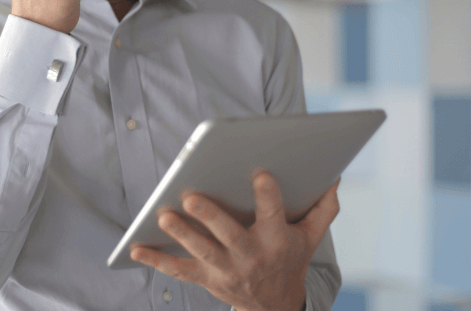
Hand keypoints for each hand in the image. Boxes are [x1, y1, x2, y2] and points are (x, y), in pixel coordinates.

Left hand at [131, 174, 340, 310]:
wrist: (276, 307)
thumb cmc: (290, 260)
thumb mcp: (310, 238)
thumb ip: (323, 208)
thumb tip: (334, 177)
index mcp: (277, 240)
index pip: (272, 214)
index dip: (267, 194)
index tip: (260, 173)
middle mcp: (250, 256)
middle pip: (228, 235)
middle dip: (209, 216)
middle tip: (190, 196)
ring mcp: (226, 270)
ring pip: (201, 251)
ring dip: (181, 234)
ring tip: (163, 216)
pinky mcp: (207, 280)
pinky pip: (179, 270)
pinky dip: (156, 260)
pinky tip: (136, 249)